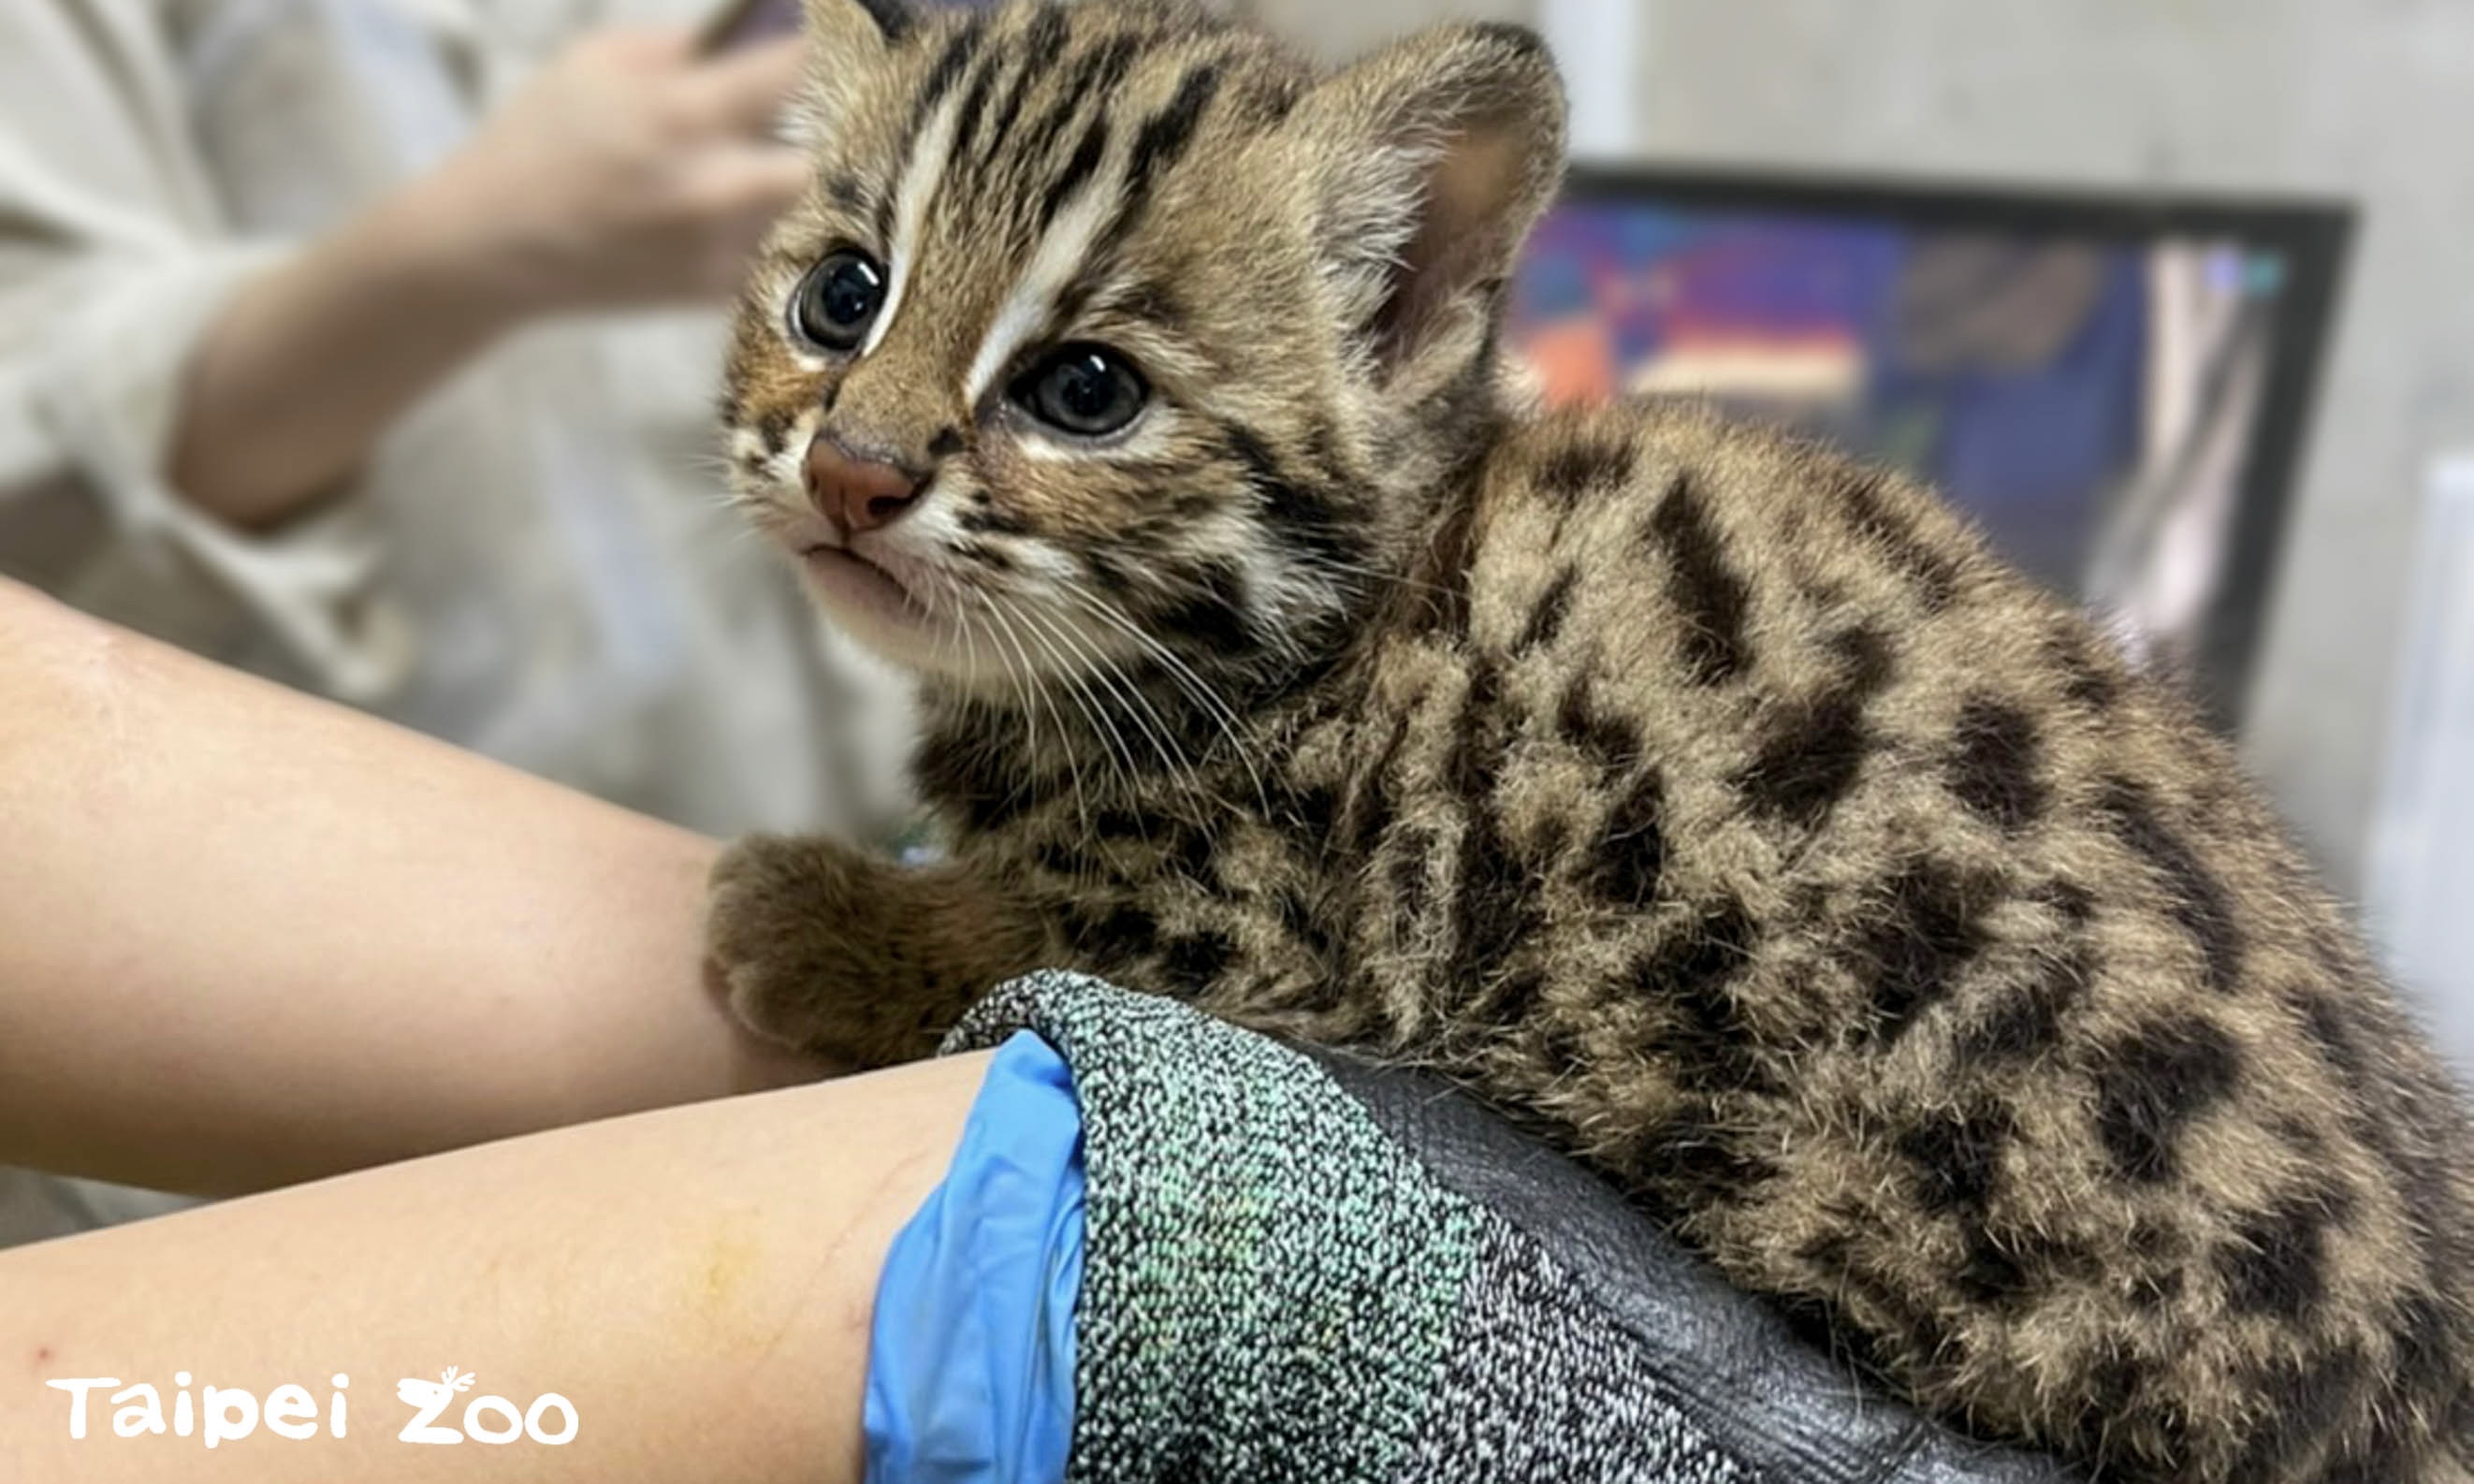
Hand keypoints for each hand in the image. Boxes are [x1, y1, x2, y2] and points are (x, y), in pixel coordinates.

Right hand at [420, 27, 811, 314]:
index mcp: (677, 117)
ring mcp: (718, 249)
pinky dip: (760, 225)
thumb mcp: (596, 62)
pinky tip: (709, 213)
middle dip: (803, 134)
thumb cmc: (538, 141)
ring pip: (800, 204)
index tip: (819, 39)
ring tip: (728, 168)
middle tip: (773, 120)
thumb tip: (758, 32)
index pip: (792, 71)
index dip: (814, 49)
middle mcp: (710, 189)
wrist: (489, 246)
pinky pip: (775, 247)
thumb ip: (687, 47)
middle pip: (818, 154)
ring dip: (779, 180)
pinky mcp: (718, 292)